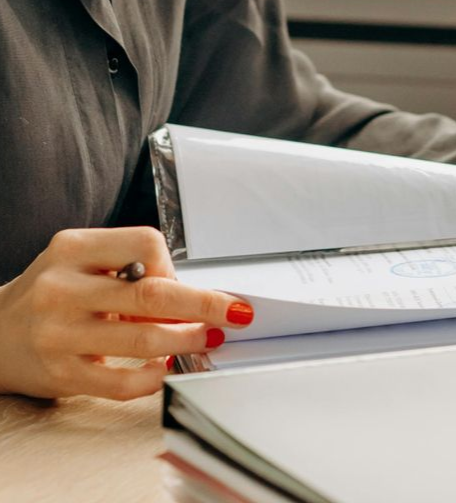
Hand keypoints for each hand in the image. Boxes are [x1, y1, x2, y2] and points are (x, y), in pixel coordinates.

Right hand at [0, 226, 253, 400]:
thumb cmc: (50, 292)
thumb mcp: (78, 261)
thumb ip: (125, 267)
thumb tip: (189, 293)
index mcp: (72, 248)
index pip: (145, 243)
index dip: (173, 265)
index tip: (181, 283)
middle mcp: (63, 288)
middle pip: (151, 294)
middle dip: (203, 304)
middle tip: (234, 311)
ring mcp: (59, 334)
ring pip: (143, 340)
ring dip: (186, 340)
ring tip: (205, 338)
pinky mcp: (61, 374)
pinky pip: (121, 382)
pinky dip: (154, 377)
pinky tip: (165, 368)